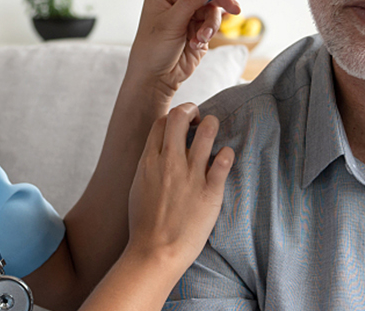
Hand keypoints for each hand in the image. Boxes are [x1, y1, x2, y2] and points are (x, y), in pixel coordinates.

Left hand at [125, 0, 242, 102]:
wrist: (155, 78)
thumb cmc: (152, 50)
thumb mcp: (171, 22)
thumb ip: (192, 0)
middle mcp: (177, 1)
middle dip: (220, 3)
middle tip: (234, 9)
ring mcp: (189, 15)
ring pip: (214, 10)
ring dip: (211, 25)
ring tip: (201, 38)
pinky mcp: (198, 29)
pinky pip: (213, 24)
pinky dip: (209, 33)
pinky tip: (197, 43)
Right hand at [126, 103, 234, 271]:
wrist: (155, 253)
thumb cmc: (145, 225)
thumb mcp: (138, 187)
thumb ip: (149, 166)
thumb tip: (159, 152)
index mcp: (148, 161)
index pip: (161, 121)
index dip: (175, 116)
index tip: (184, 124)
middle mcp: (169, 163)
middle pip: (180, 116)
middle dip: (193, 111)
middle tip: (200, 121)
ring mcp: (190, 176)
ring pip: (207, 130)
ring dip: (213, 125)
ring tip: (214, 136)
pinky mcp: (210, 191)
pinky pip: (224, 159)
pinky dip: (227, 153)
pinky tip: (225, 159)